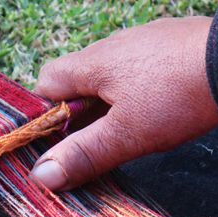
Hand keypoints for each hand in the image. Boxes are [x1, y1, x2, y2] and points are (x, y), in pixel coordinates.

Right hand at [31, 16, 217, 190]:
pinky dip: (132, 88)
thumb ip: (83, 153)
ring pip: (105, 75)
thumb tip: (40, 176)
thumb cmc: (176, 96)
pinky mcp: (164, 43)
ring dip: (106, 102)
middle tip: (96, 140)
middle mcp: (110, 46)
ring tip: (127, 126)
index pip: (46, 81)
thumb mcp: (127, 134)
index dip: (45, 111)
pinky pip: (133, 67)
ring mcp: (138, 40)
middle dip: (78, 112)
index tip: (60, 138)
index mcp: (92, 62)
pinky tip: (154, 104)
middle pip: (75, 80)